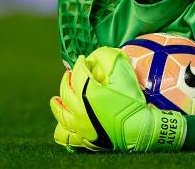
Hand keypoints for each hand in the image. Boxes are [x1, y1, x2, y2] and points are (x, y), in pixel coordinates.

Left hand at [50, 47, 186, 152]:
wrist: (138, 130)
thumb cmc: (132, 103)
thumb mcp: (124, 76)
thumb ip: (111, 60)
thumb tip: (100, 53)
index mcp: (86, 93)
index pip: (77, 73)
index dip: (80, 64)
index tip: (83, 59)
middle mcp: (78, 111)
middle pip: (65, 92)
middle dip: (66, 80)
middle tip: (69, 74)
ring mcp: (80, 127)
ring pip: (61, 115)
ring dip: (57, 105)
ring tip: (55, 100)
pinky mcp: (85, 140)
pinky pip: (66, 137)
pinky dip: (62, 130)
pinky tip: (64, 126)